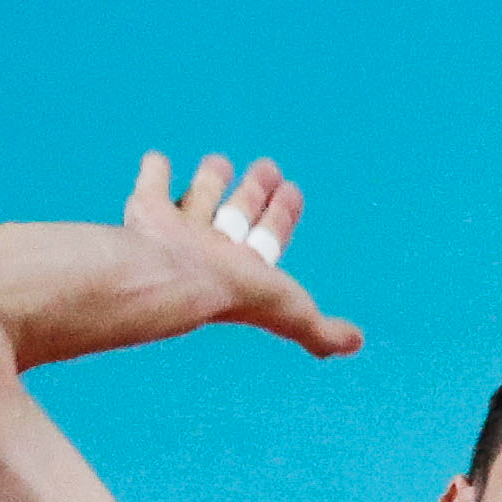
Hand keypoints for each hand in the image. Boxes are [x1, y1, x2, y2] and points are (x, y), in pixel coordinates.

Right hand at [119, 152, 362, 358]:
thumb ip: (323, 331)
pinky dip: (154, 170)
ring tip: (219, 161)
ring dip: (210, 180)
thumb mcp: (294, 312)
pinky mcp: (145, 213)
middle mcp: (210, 249)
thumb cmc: (234, 295)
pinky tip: (157, 159)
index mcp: (243, 269)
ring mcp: (176, 231)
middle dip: (253, 191)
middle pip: (236, 213)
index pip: (269, 236)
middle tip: (267, 167)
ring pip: (198, 197)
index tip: (294, 190)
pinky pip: (150, 185)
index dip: (282, 215)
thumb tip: (356, 342)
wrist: (179, 277)